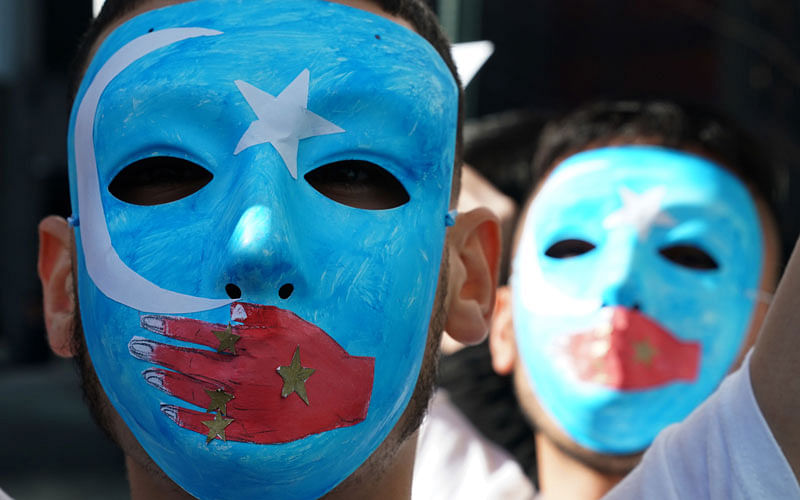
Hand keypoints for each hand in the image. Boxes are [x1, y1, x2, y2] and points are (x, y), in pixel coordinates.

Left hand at [128, 302, 373, 443]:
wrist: (342, 392)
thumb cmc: (316, 352)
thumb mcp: (289, 323)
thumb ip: (254, 315)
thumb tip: (223, 313)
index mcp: (245, 349)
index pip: (198, 335)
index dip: (170, 328)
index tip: (148, 321)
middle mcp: (237, 378)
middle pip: (188, 364)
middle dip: (158, 353)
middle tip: (136, 347)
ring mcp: (240, 406)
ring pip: (192, 394)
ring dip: (166, 383)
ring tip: (147, 374)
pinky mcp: (248, 429)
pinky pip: (208, 425)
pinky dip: (185, 419)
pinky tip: (169, 411)